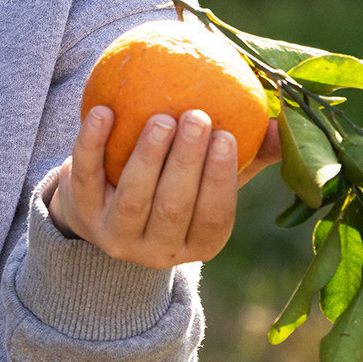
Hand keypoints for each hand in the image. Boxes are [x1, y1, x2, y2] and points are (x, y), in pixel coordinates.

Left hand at [48, 108, 283, 267]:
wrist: (102, 204)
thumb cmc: (173, 184)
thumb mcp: (209, 179)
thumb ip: (246, 155)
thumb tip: (280, 124)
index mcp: (199, 244)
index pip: (214, 217)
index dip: (220, 178)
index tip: (226, 135)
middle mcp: (158, 250)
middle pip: (174, 207)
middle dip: (187, 163)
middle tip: (197, 117)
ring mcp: (117, 235)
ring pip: (134, 198)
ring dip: (148, 156)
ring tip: (162, 117)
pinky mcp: (82, 212)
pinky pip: (85, 176)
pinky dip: (91, 143)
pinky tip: (103, 111)